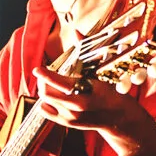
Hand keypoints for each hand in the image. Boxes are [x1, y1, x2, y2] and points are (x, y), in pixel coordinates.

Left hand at [30, 63, 155, 155]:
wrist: (118, 118)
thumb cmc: (111, 93)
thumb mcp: (100, 73)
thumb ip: (85, 52)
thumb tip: (77, 31)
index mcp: (85, 92)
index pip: (58, 82)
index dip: (45, 74)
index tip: (37, 69)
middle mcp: (75, 107)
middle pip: (47, 92)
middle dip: (44, 81)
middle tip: (47, 74)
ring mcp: (69, 117)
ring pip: (45, 100)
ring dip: (45, 90)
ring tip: (52, 84)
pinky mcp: (66, 123)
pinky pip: (45, 111)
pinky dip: (44, 101)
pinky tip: (52, 95)